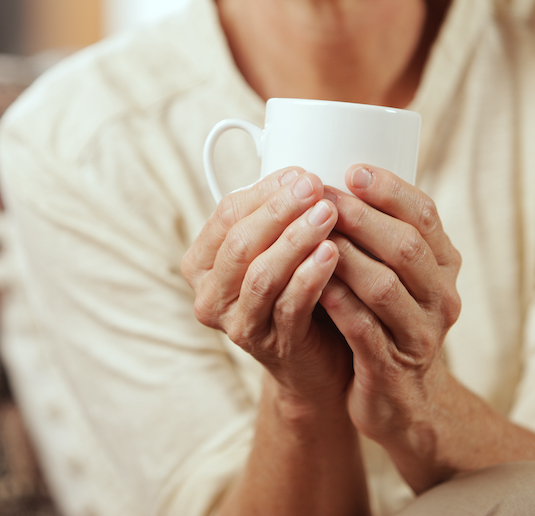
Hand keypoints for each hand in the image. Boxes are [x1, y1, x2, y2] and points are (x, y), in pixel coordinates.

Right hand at [182, 168, 352, 406]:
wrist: (317, 362)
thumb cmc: (298, 291)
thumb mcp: (278, 249)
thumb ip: (277, 216)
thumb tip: (301, 174)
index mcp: (202, 262)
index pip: (226, 214)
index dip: (264, 190)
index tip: (302, 172)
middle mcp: (209, 295)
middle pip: (240, 242)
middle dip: (280, 210)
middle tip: (316, 187)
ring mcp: (236, 324)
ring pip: (262, 274)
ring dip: (296, 239)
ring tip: (329, 213)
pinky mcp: (269, 346)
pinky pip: (288, 306)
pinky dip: (310, 276)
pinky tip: (332, 253)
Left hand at [319, 165, 461, 445]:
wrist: (401, 402)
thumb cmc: (385, 321)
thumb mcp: (396, 276)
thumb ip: (376, 235)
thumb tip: (329, 176)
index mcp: (444, 265)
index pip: (425, 215)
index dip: (390, 189)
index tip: (352, 168)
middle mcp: (441, 296)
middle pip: (405, 246)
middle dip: (360, 217)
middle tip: (320, 196)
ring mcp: (421, 334)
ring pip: (383, 286)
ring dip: (344, 256)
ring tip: (309, 234)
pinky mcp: (393, 368)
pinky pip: (364, 329)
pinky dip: (337, 302)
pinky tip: (312, 283)